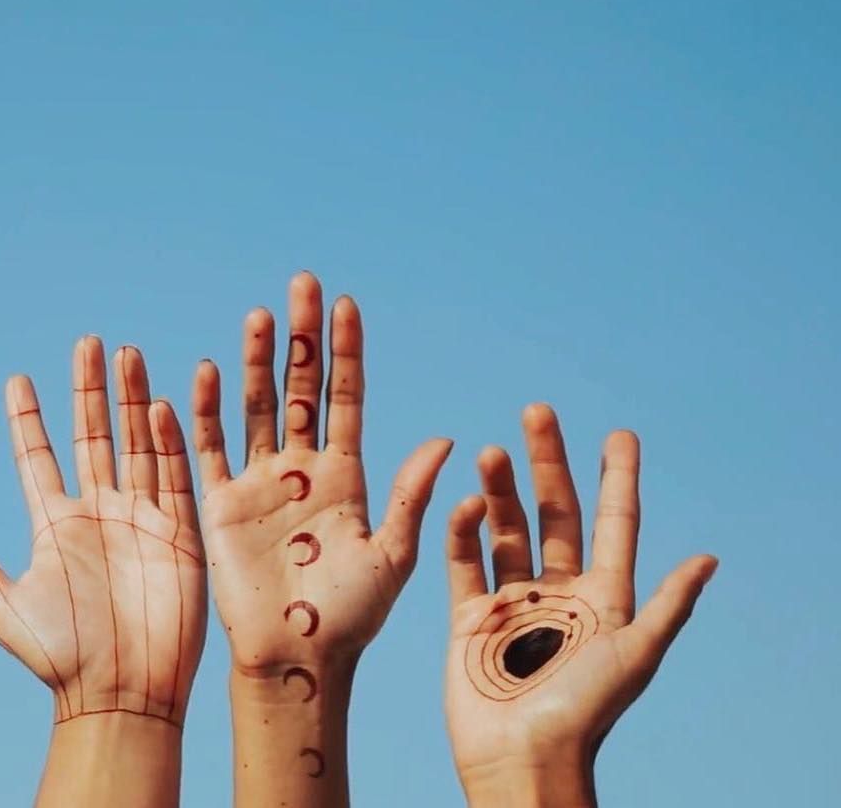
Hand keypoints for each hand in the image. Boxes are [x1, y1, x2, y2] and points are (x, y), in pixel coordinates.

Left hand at [0, 337, 206, 726]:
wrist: (123, 692)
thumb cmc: (63, 657)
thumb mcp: (7, 611)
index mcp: (57, 524)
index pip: (40, 459)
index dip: (29, 420)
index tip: (17, 380)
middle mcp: (100, 511)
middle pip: (95, 436)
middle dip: (91, 391)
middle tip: (89, 344)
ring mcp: (141, 517)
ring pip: (138, 445)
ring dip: (133, 401)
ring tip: (126, 355)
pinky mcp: (178, 531)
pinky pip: (173, 477)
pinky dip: (168, 443)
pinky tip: (160, 407)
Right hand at [190, 272, 451, 804]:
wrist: (297, 658)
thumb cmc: (352, 616)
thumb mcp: (392, 555)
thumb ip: (411, 495)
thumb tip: (448, 440)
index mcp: (347, 474)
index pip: (345, 397)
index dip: (345, 352)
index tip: (346, 304)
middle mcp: (303, 467)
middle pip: (301, 388)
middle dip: (302, 338)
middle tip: (302, 285)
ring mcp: (261, 482)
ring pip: (257, 407)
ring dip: (256, 363)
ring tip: (259, 317)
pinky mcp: (224, 503)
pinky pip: (209, 450)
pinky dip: (203, 415)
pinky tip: (201, 375)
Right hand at [445, 404, 716, 805]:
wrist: (521, 759)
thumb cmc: (584, 712)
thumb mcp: (634, 654)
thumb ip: (667, 604)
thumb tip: (709, 558)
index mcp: (601, 597)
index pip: (612, 523)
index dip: (618, 479)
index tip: (621, 434)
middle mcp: (557, 591)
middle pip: (552, 513)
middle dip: (546, 462)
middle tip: (537, 412)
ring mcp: (511, 601)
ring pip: (505, 530)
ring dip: (499, 489)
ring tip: (491, 452)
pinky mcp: (470, 617)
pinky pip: (464, 564)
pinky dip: (462, 533)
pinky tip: (464, 505)